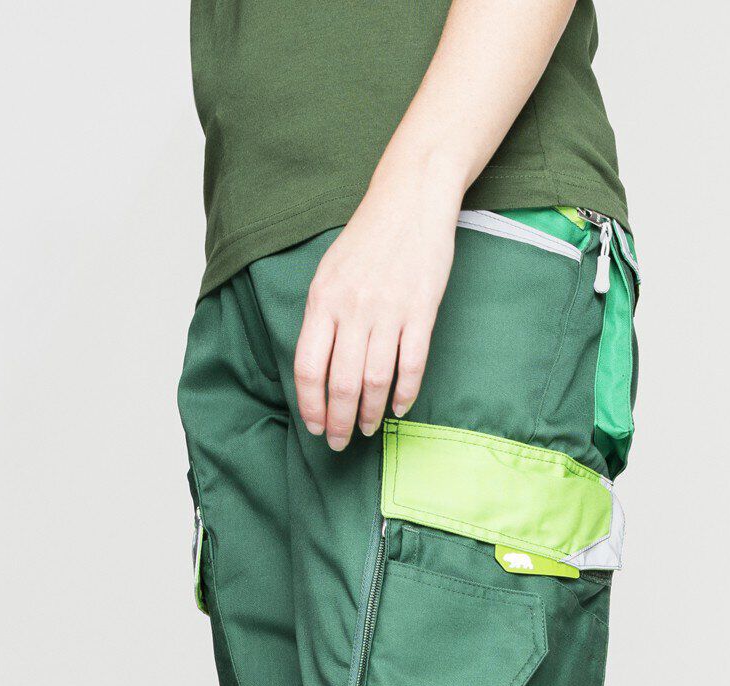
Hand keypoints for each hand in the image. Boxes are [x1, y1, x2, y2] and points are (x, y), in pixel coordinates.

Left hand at [293, 176, 459, 450]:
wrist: (411, 198)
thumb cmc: (370, 237)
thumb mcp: (331, 271)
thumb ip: (324, 316)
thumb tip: (321, 366)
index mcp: (324, 299)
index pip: (309, 366)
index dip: (310, 404)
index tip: (314, 426)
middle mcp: (352, 308)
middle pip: (342, 382)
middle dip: (339, 421)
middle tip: (340, 443)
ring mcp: (388, 311)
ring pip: (376, 380)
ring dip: (371, 413)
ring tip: (369, 429)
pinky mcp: (421, 311)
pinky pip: (411, 365)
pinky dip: (404, 393)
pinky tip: (399, 408)